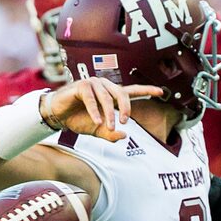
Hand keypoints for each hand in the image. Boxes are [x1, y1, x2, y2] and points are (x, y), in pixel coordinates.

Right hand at [40, 78, 163, 141]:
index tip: (162, 92)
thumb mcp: (97, 130)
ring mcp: (94, 84)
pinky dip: (95, 111)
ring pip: (107, 97)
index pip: (132, 91)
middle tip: (125, 121)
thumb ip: (110, 134)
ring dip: (108, 113)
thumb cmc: (78, 119)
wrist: (59, 116)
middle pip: (122, 93)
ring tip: (108, 126)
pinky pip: (92, 98)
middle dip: (126, 107)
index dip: (147, 90)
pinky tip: (96, 122)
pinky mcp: (82, 85)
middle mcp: (105, 86)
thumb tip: (124, 136)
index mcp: (111, 95)